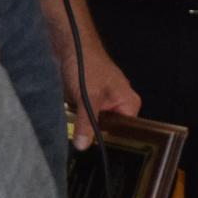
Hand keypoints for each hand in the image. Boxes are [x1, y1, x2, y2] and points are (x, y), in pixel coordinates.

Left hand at [35, 0, 139, 146]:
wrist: (69, 43)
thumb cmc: (86, 64)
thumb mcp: (87, 98)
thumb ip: (87, 123)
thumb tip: (84, 147)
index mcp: (129, 103)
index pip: (125, 133)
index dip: (110, 143)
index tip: (96, 154)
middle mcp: (119, 104)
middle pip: (109, 130)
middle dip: (94, 135)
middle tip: (81, 145)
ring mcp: (103, 102)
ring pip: (94, 124)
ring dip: (83, 127)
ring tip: (73, 136)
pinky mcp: (88, 100)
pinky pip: (84, 116)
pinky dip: (76, 119)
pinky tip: (69, 124)